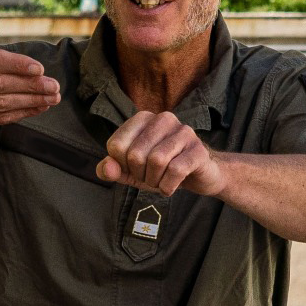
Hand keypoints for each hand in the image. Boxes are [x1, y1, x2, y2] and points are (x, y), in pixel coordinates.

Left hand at [98, 111, 226, 196]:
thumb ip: (111, 169)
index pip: (116, 145)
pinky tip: (172, 186)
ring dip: (155, 181)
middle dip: (140, 175)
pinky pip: (176, 170)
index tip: (136, 168)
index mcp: (143, 118)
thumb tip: (106, 167)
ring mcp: (184, 132)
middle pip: (135, 155)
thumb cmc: (160, 170)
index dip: (122, 165)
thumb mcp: (130, 171)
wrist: (198, 176)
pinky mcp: (198, 149)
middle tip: (151, 177)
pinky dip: (168, 186)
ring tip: (161, 180)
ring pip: (156, 161)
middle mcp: (163, 119)